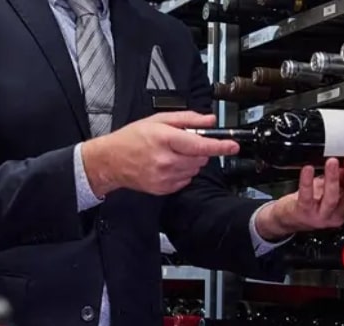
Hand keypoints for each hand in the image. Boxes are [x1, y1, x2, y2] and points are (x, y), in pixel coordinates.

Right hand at [81, 111, 238, 196]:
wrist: (111, 161)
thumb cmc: (132, 138)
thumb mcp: (158, 120)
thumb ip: (187, 120)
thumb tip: (209, 121)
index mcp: (165, 139)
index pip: (200, 145)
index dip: (220, 146)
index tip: (233, 146)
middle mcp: (166, 160)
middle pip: (200, 158)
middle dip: (198, 150)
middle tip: (181, 143)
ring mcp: (164, 177)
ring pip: (194, 170)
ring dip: (190, 161)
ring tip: (170, 154)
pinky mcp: (163, 188)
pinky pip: (185, 180)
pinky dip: (182, 172)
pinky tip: (166, 165)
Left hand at [253, 157, 343, 241]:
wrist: (289, 218)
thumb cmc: (312, 202)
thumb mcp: (332, 189)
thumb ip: (343, 179)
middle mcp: (338, 214)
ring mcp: (321, 216)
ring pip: (332, 198)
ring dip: (333, 179)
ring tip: (333, 162)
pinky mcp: (304, 212)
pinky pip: (307, 197)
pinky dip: (307, 182)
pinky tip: (308, 169)